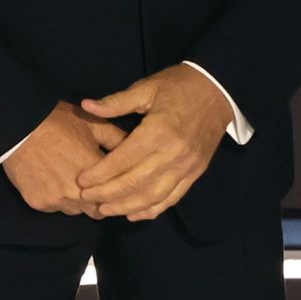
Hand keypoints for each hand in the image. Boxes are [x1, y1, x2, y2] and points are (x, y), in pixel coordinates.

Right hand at [1, 101, 129, 215]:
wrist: (18, 126)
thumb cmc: (59, 121)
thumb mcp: (93, 123)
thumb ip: (117, 139)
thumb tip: (137, 150)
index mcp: (95, 172)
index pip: (116, 196)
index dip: (118, 192)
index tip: (117, 186)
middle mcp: (77, 193)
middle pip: (97, 210)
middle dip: (100, 201)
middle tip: (97, 187)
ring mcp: (56, 201)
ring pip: (75, 211)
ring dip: (79, 201)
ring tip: (75, 183)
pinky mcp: (38, 204)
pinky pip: (55, 208)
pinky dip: (58, 199)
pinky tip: (55, 182)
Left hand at [75, 63, 236, 221]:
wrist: (218, 89)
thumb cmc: (179, 86)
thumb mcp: (147, 88)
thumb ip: (116, 102)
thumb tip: (85, 106)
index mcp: (158, 130)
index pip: (123, 159)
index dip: (100, 173)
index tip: (82, 181)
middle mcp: (173, 153)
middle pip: (135, 182)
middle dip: (107, 193)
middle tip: (86, 198)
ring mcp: (187, 166)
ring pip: (153, 195)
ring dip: (127, 207)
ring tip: (105, 210)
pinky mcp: (196, 173)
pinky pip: (172, 197)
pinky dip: (152, 209)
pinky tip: (134, 214)